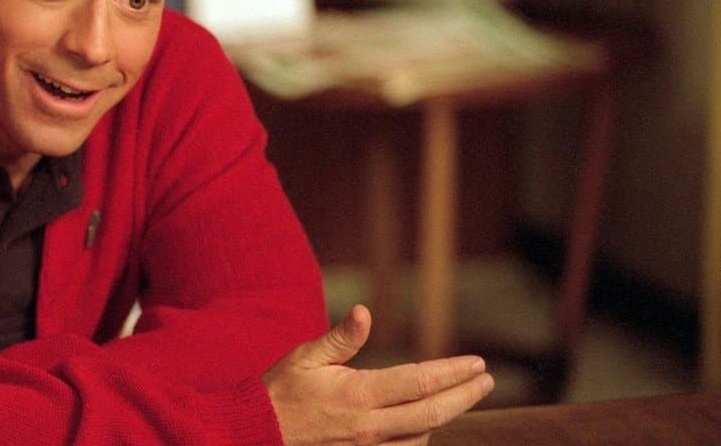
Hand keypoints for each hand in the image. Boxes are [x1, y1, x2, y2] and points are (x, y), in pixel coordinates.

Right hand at [262, 304, 492, 445]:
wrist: (258, 433)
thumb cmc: (282, 391)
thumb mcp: (306, 356)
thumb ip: (341, 338)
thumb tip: (365, 311)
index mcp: (358, 394)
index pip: (420, 381)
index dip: (454, 373)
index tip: (477, 364)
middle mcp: (369, 426)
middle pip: (432, 413)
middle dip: (464, 396)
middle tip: (486, 381)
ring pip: (421, 436)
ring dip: (443, 417)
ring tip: (455, 397)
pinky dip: (419, 438)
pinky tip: (423, 426)